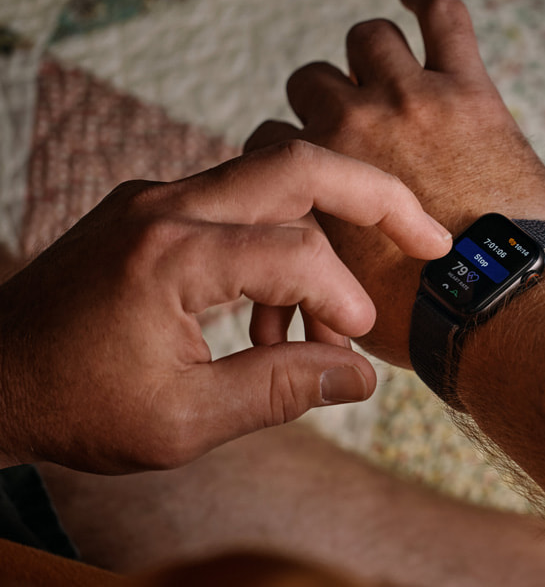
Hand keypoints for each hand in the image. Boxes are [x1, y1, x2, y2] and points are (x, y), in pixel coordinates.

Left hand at [0, 141, 449, 472]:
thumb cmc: (75, 406)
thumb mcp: (183, 421)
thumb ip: (280, 389)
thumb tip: (359, 376)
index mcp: (170, 257)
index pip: (295, 253)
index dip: (341, 298)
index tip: (355, 344)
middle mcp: (164, 207)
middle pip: (298, 165)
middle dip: (375, 196)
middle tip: (427, 233)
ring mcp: (155, 199)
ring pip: (272, 182)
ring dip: (317, 237)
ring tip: (321, 325)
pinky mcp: (152, 209)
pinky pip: (236, 206)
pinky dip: (275, 247)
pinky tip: (271, 318)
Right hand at [245, 0, 544, 366]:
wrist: (493, 306)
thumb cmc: (417, 316)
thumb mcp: (330, 297)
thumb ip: (301, 266)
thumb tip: (278, 293)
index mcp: (310, 173)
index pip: (272, 139)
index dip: (292, 155)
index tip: (313, 173)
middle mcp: (347, 122)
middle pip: (312, 82)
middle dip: (325, 103)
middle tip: (354, 129)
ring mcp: (407, 98)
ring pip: (368, 38)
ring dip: (370, 55)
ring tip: (384, 71)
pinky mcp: (465, 90)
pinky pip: (443, 16)